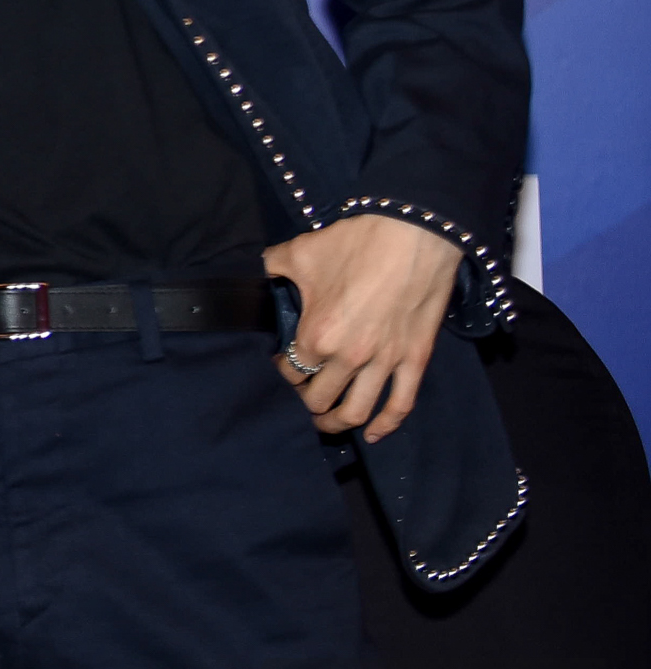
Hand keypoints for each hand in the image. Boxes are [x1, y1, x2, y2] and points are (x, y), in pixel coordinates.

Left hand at [265, 213, 462, 441]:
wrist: (414, 234)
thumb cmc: (355, 243)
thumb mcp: (300, 252)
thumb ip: (270, 268)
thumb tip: (252, 274)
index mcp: (317, 336)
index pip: (290, 371)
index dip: (279, 373)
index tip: (277, 369)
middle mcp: (349, 357)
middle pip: (319, 399)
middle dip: (303, 402)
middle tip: (298, 398)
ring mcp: (385, 362)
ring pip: (356, 411)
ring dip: (336, 422)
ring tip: (324, 421)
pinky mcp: (415, 360)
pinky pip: (401, 405)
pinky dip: (385, 425)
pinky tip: (371, 434)